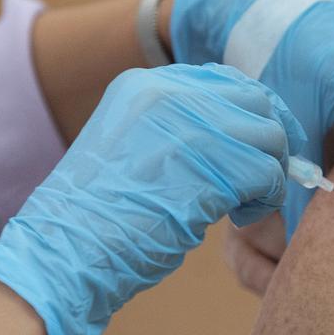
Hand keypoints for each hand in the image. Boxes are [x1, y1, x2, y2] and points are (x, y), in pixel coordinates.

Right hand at [0, 64, 305, 334]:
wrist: (64, 253)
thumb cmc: (92, 220)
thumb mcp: (127, 149)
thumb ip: (173, 131)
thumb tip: (238, 136)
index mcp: (143, 84)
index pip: (223, 81)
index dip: (248, 115)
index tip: (255, 149)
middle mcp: (168, 91)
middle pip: (254, 100)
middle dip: (268, 140)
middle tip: (262, 178)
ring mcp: (193, 125)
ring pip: (269, 135)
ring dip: (269, 173)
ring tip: (245, 205)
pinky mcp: (214, 164)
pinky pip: (269, 173)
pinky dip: (267, 200)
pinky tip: (240, 219)